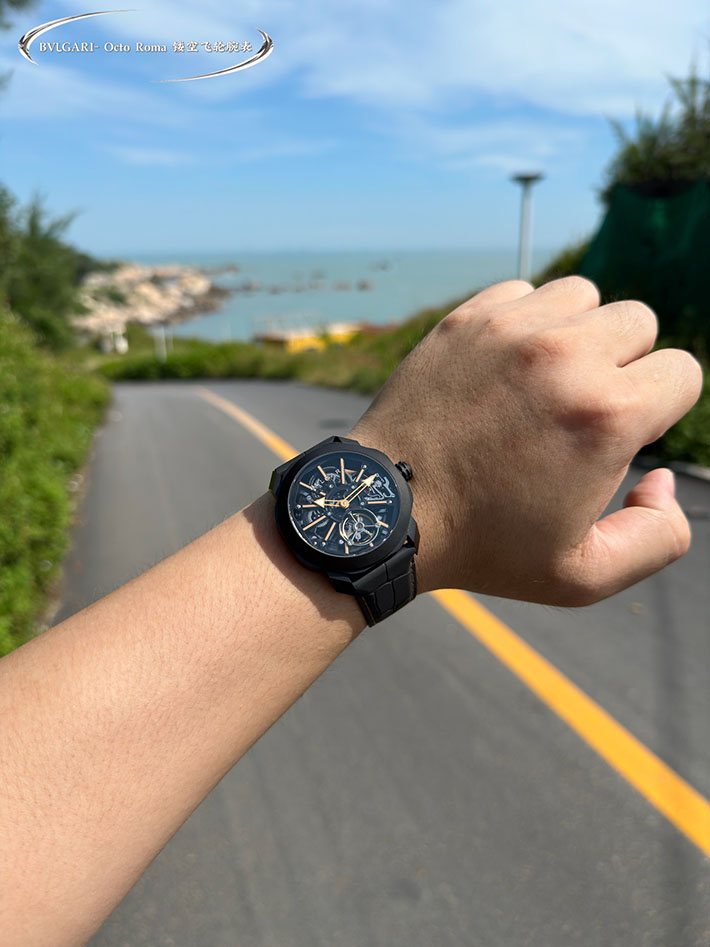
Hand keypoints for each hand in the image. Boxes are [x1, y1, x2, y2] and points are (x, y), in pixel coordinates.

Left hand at [349, 277, 702, 603]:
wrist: (386, 511)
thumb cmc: (483, 548)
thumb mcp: (584, 576)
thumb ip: (659, 536)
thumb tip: (661, 478)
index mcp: (607, 416)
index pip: (682, 372)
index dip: (660, 407)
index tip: (622, 433)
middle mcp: (565, 356)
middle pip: (639, 322)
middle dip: (625, 364)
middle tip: (581, 408)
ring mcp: (511, 329)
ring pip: (585, 296)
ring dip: (578, 333)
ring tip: (547, 379)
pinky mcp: (467, 318)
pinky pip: (525, 291)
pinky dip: (526, 321)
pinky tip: (506, 365)